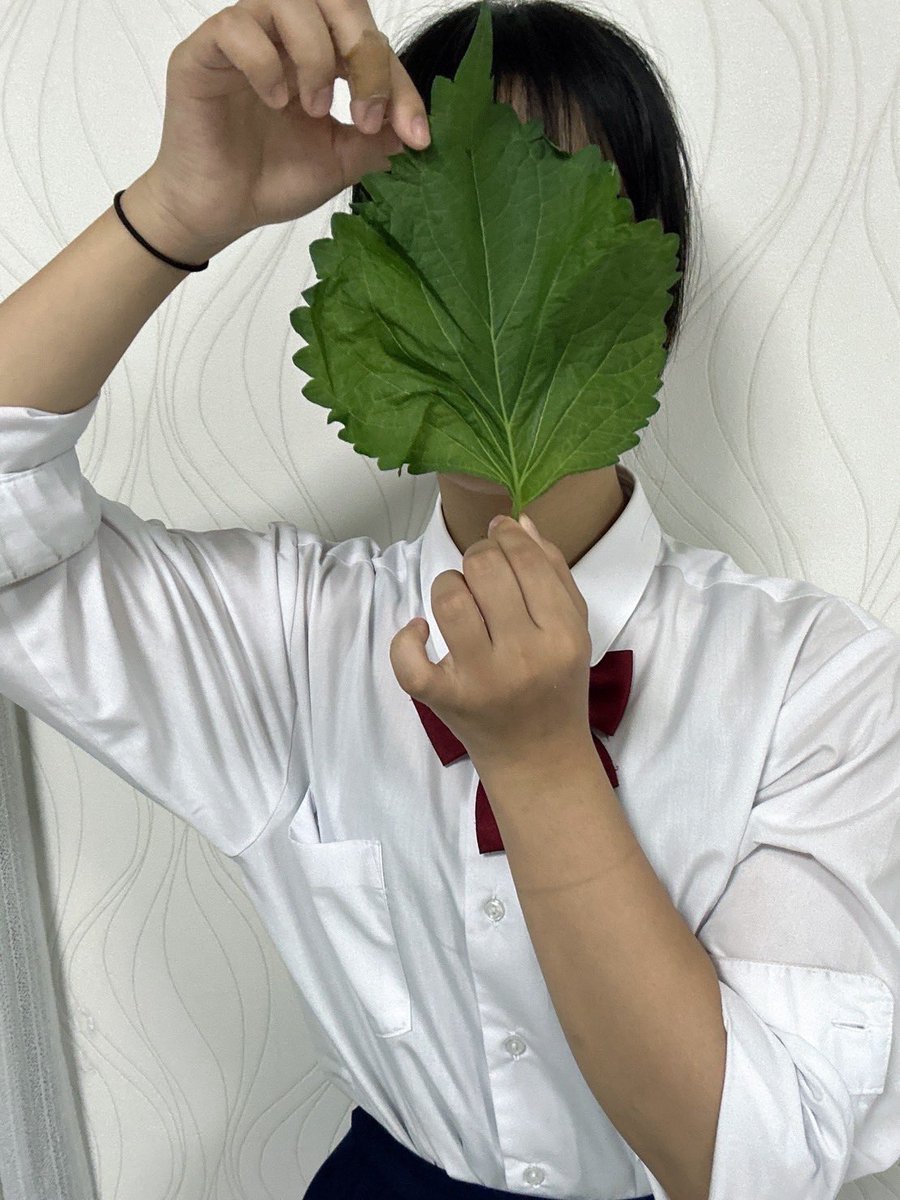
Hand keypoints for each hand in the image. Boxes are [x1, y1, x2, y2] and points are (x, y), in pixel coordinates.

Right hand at [142, 0, 430, 256]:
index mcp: (320, 54)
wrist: (218, 212)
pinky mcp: (204, 53)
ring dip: (315, 54)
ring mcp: (245, 38)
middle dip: (364, 52)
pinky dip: (264, 62)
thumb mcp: (339, 162)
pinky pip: (235, 27)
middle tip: (368, 110)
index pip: (370, 43)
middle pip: (336, 0)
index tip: (415, 135)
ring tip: (314, 108)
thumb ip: (376, 140)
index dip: (399, 84)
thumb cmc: (271, 180)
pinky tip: (274, 100)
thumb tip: (415, 128)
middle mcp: (284, 36)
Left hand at [390, 513, 593, 774]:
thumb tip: (520, 522)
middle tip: (482, 570)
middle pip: (483, 568)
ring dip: (448, 585)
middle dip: (478, 556)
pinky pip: (408, 658)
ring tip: (460, 598)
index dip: (505, 535)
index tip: (499, 533)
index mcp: (561, 635)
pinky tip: (422, 632)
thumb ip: (553, 573)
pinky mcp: (444, 700)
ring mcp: (479, 680)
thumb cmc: (557, 685)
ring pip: (448, 598)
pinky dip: (407, 637)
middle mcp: (522, 656)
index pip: (525, 560)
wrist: (539, 758)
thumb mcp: (574, 629)